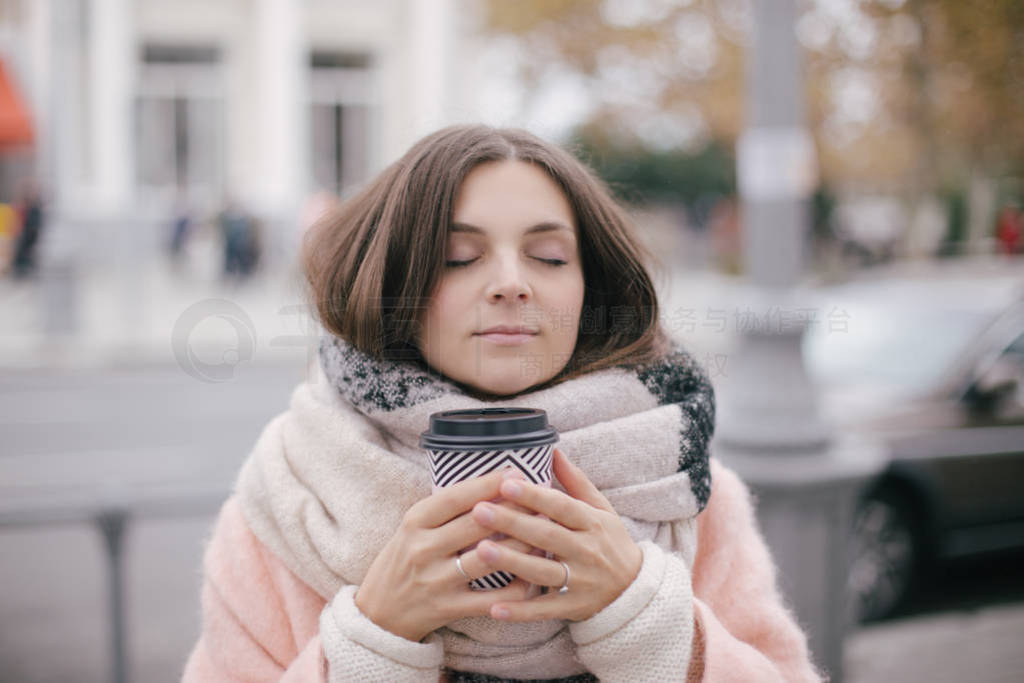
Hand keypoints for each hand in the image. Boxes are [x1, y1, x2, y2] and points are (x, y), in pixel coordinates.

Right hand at [354, 468, 533, 641]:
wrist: (378, 613)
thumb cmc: (404, 560)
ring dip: (521, 544)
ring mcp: (435, 580)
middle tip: (542, 499)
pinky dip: (515, 588)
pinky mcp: (447, 608)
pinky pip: (490, 598)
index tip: (517, 472)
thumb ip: (445, 509)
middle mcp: (423, 548)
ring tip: (545, 533)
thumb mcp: (413, 527)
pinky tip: (533, 576)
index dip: (489, 483)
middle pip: (476, 523)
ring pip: (488, 558)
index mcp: (415, 521)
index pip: (456, 497)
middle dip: (514, 509)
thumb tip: (492, 483)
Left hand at [470, 448, 642, 622]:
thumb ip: (576, 481)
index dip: (534, 495)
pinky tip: (493, 607)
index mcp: (591, 522)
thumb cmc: (610, 541)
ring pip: (542, 571)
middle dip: (512, 523)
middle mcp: (586, 550)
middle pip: (546, 535)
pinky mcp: (572, 607)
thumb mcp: (601, 508)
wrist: (635, 589)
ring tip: (481, 551)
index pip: (560, 506)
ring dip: (511, 562)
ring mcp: (579, 581)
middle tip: (478, 511)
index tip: (505, 483)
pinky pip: (543, 610)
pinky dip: (520, 611)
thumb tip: (553, 449)